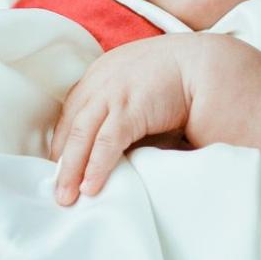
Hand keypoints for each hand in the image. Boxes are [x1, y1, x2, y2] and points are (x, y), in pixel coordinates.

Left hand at [48, 37, 199, 205]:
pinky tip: (91, 186)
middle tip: (56, 189)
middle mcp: (100, 80)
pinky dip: (96, 166)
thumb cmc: (176, 79)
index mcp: (101, 74)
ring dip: (72, 169)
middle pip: (71, 125)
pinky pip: (106, 142)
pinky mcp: (129, 107)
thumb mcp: (140, 91)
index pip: (72, 112)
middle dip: (61, 160)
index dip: (64, 141)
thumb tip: (117, 151)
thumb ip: (124, 114)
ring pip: (82, 136)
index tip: (60, 166)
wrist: (204, 63)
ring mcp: (112, 92)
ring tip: (67, 196)